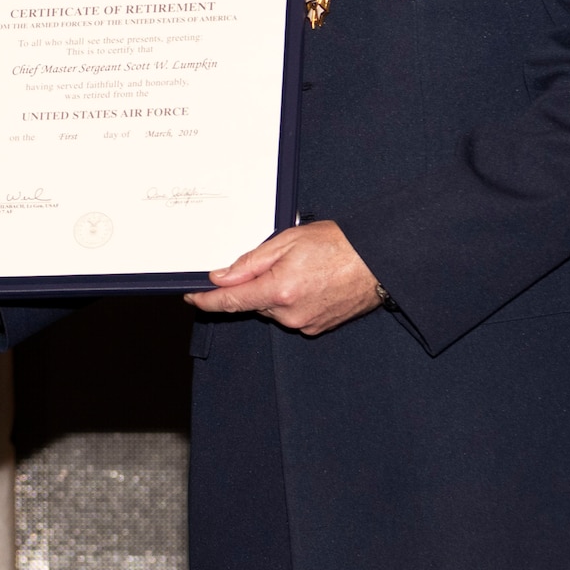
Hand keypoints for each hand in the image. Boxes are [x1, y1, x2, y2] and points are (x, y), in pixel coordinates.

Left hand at [184, 221, 381, 335]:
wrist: (377, 261)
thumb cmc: (336, 245)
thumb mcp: (286, 242)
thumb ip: (249, 262)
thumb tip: (220, 277)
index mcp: (278, 290)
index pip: (230, 301)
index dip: (206, 301)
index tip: (191, 298)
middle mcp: (289, 314)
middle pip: (253, 303)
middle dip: (254, 284)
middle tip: (275, 261)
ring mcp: (304, 324)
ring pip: (272, 309)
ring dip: (274, 292)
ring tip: (301, 269)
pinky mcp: (316, 328)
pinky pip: (291, 315)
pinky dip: (291, 300)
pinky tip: (310, 282)